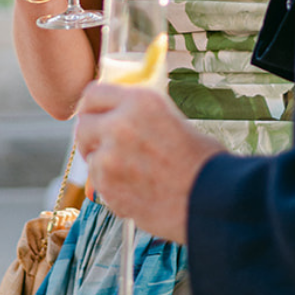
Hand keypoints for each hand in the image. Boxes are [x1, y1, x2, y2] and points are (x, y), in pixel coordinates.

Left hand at [73, 81, 220, 242]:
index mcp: (139, 102)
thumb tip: (115, 116)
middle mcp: (119, 125)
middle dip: (92, 138)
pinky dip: (112, 190)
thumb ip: (138, 115)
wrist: (212, 201)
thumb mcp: (172, 119)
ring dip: (104, 167)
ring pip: (90, 158)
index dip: (93, 107)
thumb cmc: (202, 162)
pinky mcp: (107, 187)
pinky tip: (138, 191)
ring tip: (135, 175)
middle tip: (106, 148)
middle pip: (83, 125)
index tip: (95, 117)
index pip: (93, 94)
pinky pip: (99, 185)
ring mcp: (109, 158)